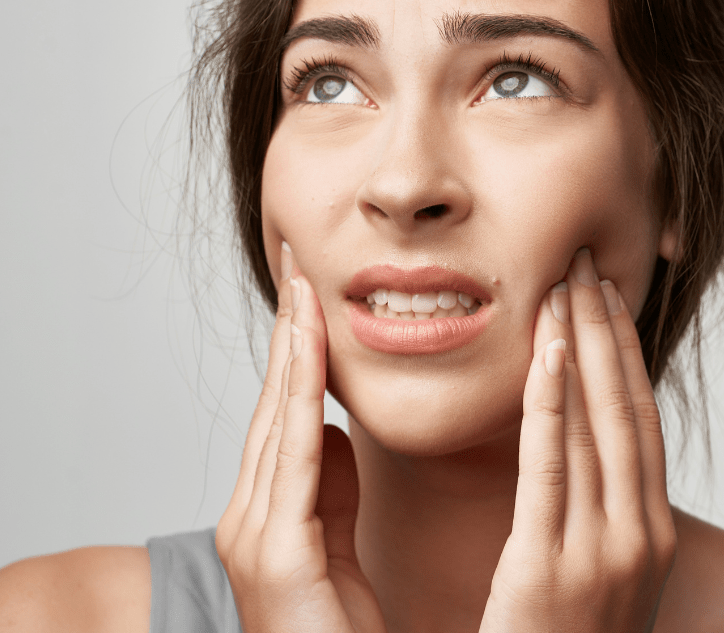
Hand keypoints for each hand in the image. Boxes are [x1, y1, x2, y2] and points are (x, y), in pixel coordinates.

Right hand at [216, 241, 385, 632]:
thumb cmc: (337, 629)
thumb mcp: (338, 539)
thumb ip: (333, 486)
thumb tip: (339, 429)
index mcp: (269, 510)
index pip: (286, 410)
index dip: (298, 347)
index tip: (312, 289)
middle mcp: (250, 513)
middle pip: (276, 401)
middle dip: (290, 329)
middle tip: (301, 261)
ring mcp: (254, 532)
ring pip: (280, 417)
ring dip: (295, 347)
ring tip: (306, 286)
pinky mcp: (275, 552)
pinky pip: (296, 455)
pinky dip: (302, 396)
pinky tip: (310, 350)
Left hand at [480, 247, 677, 632]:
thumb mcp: (597, 582)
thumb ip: (592, 521)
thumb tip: (575, 461)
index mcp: (648, 535)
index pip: (639, 423)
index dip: (624, 354)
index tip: (604, 298)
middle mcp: (637, 536)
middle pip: (624, 410)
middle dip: (605, 332)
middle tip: (583, 265)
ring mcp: (602, 554)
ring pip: (592, 425)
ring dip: (579, 347)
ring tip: (561, 285)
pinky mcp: (549, 570)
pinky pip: (551, 468)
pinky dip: (550, 403)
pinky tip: (545, 351)